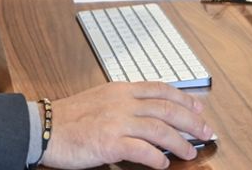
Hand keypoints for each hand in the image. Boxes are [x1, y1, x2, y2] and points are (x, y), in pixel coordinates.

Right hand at [39, 82, 212, 168]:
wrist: (44, 127)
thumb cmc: (69, 118)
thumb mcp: (100, 100)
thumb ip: (122, 103)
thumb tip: (147, 114)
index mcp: (121, 90)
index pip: (160, 90)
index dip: (184, 99)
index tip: (198, 108)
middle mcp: (122, 102)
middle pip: (167, 109)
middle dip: (191, 121)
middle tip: (206, 132)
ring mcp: (117, 122)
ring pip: (160, 129)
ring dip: (180, 142)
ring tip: (190, 153)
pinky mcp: (109, 142)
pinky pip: (142, 150)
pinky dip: (156, 158)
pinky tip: (163, 165)